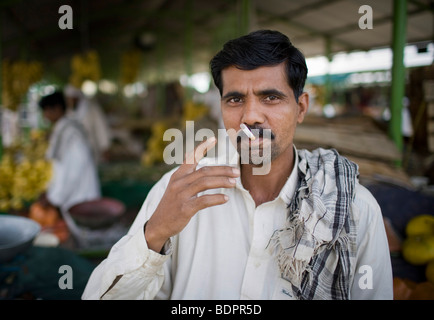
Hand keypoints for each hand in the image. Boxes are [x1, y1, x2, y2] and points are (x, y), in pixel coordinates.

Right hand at [144, 137, 239, 251]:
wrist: (158, 224)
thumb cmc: (172, 205)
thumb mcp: (176, 187)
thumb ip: (187, 176)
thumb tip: (202, 166)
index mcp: (178, 175)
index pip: (190, 157)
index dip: (202, 147)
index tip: (214, 139)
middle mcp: (179, 182)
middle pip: (204, 171)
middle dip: (222, 169)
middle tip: (236, 171)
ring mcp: (181, 195)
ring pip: (205, 183)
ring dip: (222, 181)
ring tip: (234, 183)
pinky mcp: (185, 208)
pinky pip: (203, 200)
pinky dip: (216, 198)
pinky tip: (225, 198)